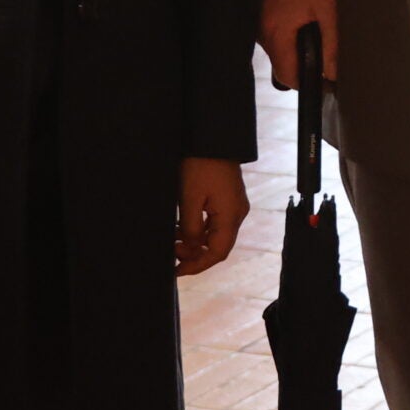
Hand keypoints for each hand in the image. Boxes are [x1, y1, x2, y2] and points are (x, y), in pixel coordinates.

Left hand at [174, 157, 249, 276]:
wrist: (213, 138)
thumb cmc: (201, 165)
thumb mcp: (189, 199)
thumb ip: (190, 229)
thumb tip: (190, 249)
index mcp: (231, 215)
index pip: (218, 253)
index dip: (197, 265)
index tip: (177, 270)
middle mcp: (237, 214)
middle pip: (218, 246)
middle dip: (194, 255)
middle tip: (171, 253)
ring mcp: (235, 206)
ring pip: (216, 236)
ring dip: (195, 243)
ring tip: (172, 241)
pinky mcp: (229, 199)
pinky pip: (216, 223)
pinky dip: (199, 230)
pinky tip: (181, 228)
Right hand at [260, 0, 337, 89]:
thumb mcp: (328, 8)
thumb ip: (332, 43)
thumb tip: (334, 73)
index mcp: (276, 34)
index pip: (288, 76)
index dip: (308, 83)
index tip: (327, 81)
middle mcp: (262, 34)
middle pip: (283, 65)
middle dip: (305, 65)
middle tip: (327, 53)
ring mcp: (259, 24)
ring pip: (279, 51)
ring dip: (297, 49)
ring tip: (317, 33)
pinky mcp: (261, 16)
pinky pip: (276, 37)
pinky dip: (290, 36)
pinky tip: (304, 21)